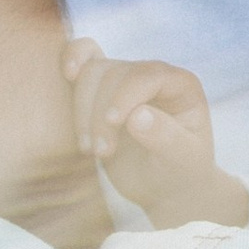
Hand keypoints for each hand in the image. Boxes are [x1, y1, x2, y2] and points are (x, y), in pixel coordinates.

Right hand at [61, 40, 248, 227]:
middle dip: (100, 113)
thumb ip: (165, 138)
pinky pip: (85, 61)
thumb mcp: (181, 161)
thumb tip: (137, 116)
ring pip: (92, 71)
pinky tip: (67, 76)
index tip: (112, 122)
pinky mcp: (102, 90)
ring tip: (90, 149)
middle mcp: (153, 75)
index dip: (125, 95)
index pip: (147, 75)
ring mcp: (126, 81)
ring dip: (82, 108)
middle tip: (102, 153)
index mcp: (181, 85)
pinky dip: (72, 62)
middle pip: (114, 73)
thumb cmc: (180, 172)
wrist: (162, 187)